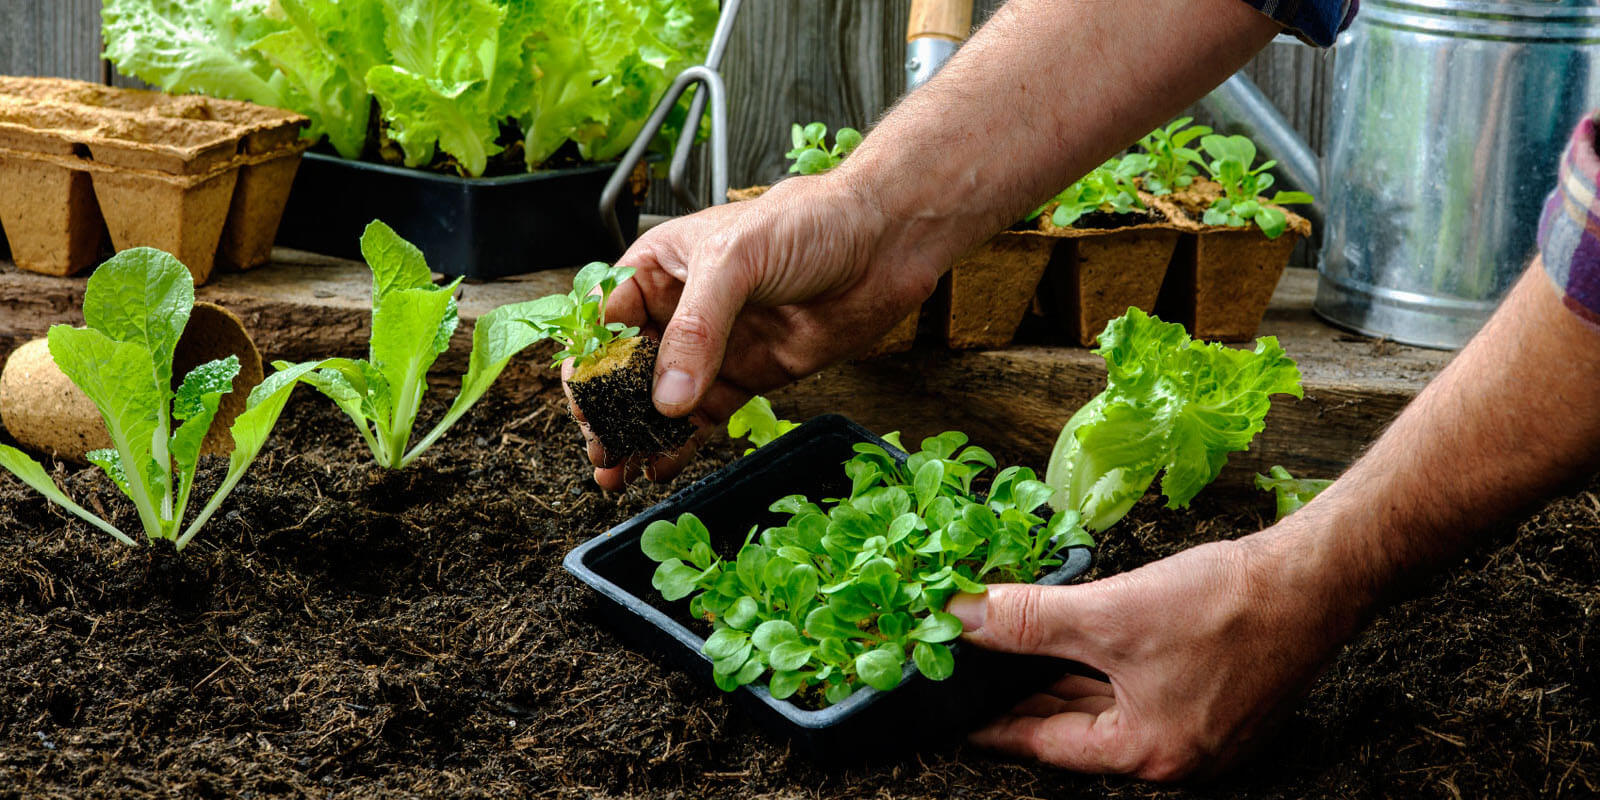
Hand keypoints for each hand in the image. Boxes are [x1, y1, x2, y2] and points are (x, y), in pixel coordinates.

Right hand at [567, 175, 945, 489]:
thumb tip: (666, 396)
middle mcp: (681, 309)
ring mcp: (715, 346)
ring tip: (616, 471)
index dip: (589, 364)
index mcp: (660, 267)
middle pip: (626, 369)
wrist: (885, 242)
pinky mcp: (749, 375)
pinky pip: (704, 417)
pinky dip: (680, 444)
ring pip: (661, 400)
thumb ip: (698, 328)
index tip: (584, 405)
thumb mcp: (737, 260)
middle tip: (600, 448)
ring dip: (637, 435)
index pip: (605, 320)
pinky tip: (660, 467)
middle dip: (608, 410)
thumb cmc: (810, 222)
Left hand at [947, 526, 1371, 779]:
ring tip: (1006, 657)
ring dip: (1059, 679)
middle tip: (969, 677)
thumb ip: (1028, 621)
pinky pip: (1136, 689)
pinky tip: (1071, 640)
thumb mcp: (1110, 614)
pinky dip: (1099, 668)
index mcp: (1147, 753)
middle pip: (1075, 729)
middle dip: (1022, 698)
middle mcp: (1174, 754)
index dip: (993, 725)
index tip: (951, 713)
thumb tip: (960, 618)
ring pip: (1106, 706)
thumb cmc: (1226, 606)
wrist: (1316, 577)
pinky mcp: (1215, 696)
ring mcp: (1199, 729)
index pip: (1045, 744)